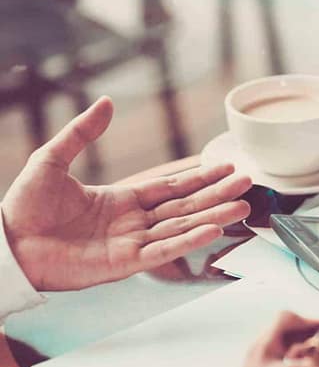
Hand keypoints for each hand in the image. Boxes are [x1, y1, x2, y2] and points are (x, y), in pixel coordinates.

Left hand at [1, 97, 251, 289]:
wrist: (7, 245)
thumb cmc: (24, 206)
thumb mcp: (52, 159)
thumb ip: (82, 133)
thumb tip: (105, 102)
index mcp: (122, 199)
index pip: (171, 185)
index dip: (200, 176)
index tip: (226, 168)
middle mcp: (134, 222)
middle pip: (186, 205)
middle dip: (217, 194)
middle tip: (247, 184)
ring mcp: (133, 244)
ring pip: (182, 227)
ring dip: (213, 216)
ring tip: (242, 207)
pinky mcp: (126, 263)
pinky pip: (164, 251)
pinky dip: (189, 240)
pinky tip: (212, 229)